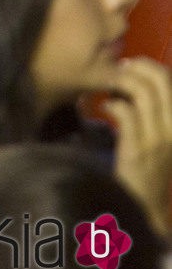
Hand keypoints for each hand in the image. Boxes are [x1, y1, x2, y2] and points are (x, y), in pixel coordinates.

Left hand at [102, 57, 171, 234]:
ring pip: (143, 93)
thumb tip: (141, 78)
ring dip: (122, 82)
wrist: (146, 204)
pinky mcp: (139, 149)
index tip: (134, 65)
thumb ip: (157, 109)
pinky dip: (113, 104)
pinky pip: (127, 113)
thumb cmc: (151, 164)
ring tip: (111, 87)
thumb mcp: (162, 135)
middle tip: (120, 68)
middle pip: (162, 81)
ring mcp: (159, 140)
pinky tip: (106, 108)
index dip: (152, 66)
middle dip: (138, 66)